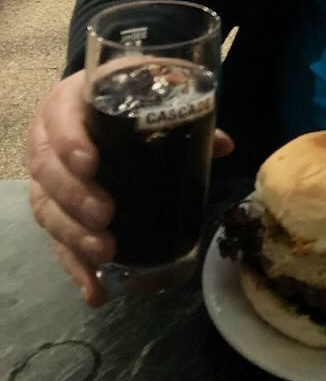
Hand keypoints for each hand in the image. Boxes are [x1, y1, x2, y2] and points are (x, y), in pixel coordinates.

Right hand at [27, 71, 234, 306]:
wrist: (98, 101)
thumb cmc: (126, 93)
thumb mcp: (149, 88)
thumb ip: (182, 110)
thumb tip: (223, 145)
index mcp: (71, 104)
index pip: (61, 120)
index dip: (70, 142)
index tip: (91, 162)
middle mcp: (49, 142)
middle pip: (48, 172)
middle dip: (75, 197)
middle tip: (106, 215)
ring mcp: (48, 179)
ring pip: (47, 210)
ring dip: (74, 237)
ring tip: (104, 253)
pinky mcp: (54, 211)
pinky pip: (57, 242)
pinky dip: (75, 269)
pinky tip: (95, 292)